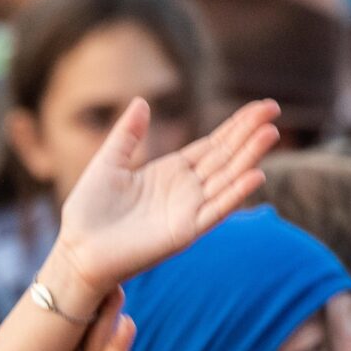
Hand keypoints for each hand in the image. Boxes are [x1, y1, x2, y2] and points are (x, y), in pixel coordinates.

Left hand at [47, 100, 278, 312]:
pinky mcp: (184, 232)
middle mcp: (187, 189)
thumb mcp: (108, 162)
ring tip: (270, 134)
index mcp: (172, 171)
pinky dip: (235, 194)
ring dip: (249, 157)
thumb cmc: (89, 210)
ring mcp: (188, 210)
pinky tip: (254, 176)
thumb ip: (127, 134)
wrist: (77, 249)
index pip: (214, 144)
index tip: (262, 107)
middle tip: (274, 110)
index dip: (237, 126)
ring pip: (226, 179)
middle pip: (226, 157)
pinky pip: (215, 210)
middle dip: (250, 134)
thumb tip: (141, 100)